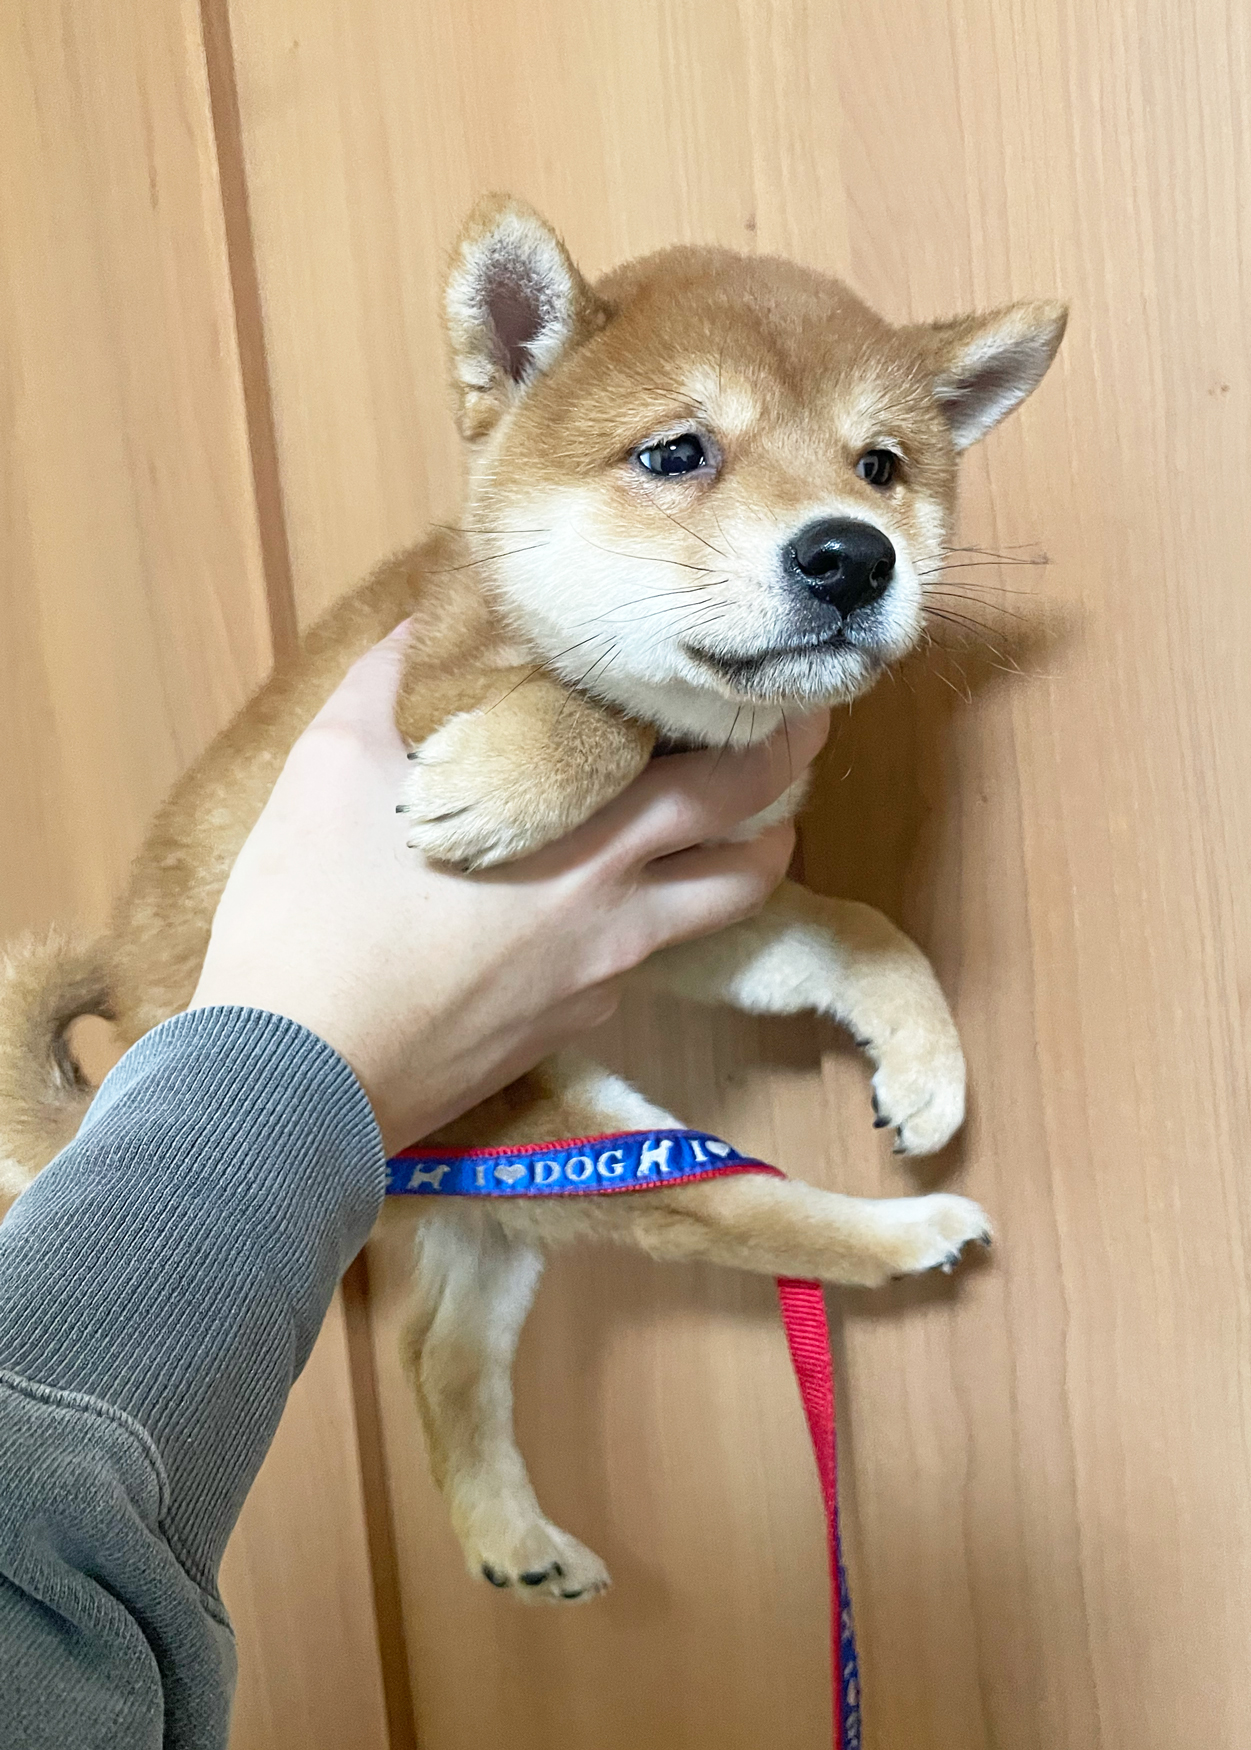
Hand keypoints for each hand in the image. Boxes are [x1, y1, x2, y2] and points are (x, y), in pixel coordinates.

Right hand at [190, 625, 827, 1151]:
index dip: (772, 740)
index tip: (784, 695)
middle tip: (801, 744)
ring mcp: (596, 985)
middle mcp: (616, 915)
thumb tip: (423, 623)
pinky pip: (633, 970)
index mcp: (585, 842)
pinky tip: (602, 903)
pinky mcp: (562, 1035)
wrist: (292, 1082)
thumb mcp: (332, 766)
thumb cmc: (311, 917)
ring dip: (736, 869)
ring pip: (705, 923)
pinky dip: (643, 924)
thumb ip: (390, 682)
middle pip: (747, 858)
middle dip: (786, 795)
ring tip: (732, 827)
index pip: (725, 785)